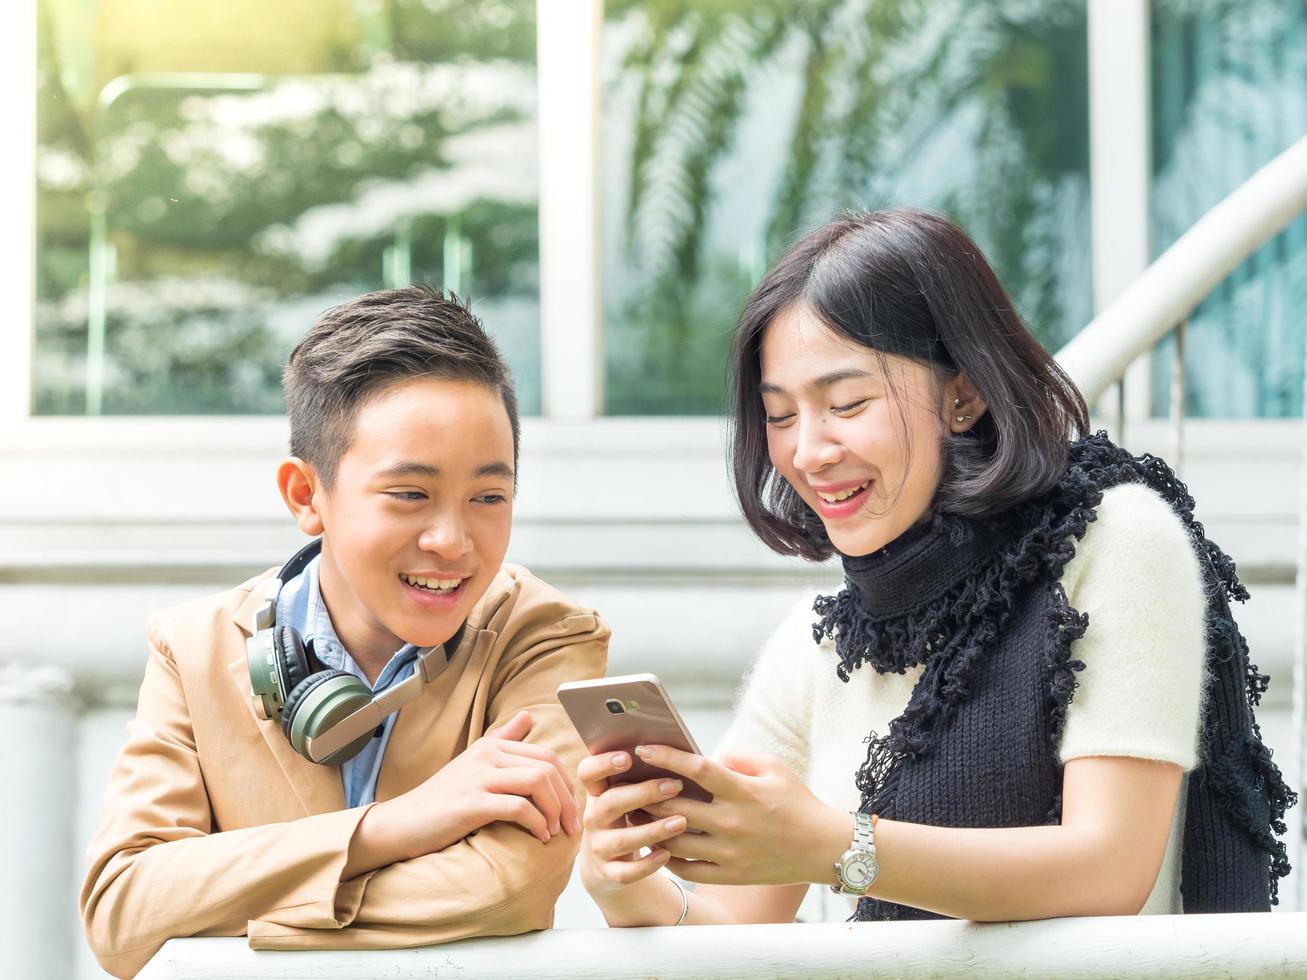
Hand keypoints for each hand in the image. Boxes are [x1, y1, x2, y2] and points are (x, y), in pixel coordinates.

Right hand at [346, 710, 577, 877]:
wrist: (401, 824)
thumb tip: (527, 717)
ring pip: (538, 782)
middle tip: (573, 825)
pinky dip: (537, 823)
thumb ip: (502, 740)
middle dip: (567, 798)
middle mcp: (487, 755)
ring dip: (556, 810)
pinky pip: (519, 807)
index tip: (572, 807)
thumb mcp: (473, 763)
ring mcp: (479, 777)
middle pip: (547, 766)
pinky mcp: (471, 803)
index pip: (545, 754)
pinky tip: (540, 836)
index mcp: (491, 745)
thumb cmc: (441, 799)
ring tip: (557, 832)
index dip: (566, 781)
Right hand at [577, 750, 687, 897]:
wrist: (607, 865)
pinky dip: (647, 865)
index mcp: (598, 793)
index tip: (628, 757)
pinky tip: (667, 854)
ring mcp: (599, 847)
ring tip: (681, 822)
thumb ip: (640, 777)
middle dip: (643, 793)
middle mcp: (594, 818)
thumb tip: (675, 751)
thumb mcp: (626, 796)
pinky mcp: (609, 874)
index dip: (603, 763)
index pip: (588, 772)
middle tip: (674, 785)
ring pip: (621, 839)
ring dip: (653, 830)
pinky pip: (626, 872)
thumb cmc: (627, 818)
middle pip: (610, 802)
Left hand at [633, 745, 850, 886]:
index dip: (667, 757)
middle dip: (647, 793)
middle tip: (628, 782)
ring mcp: (730, 852)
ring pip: (675, 840)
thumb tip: (708, 757)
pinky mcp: (730, 875)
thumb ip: (739, 758)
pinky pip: (687, 869)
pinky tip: (657, 843)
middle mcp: (733, 823)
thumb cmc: (798, 801)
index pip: (697, 769)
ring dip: (650, 826)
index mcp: (743, 792)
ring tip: (635, 813)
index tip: (643, 748)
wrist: (822, 848)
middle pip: (676, 806)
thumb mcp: (775, 768)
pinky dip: (667, 856)